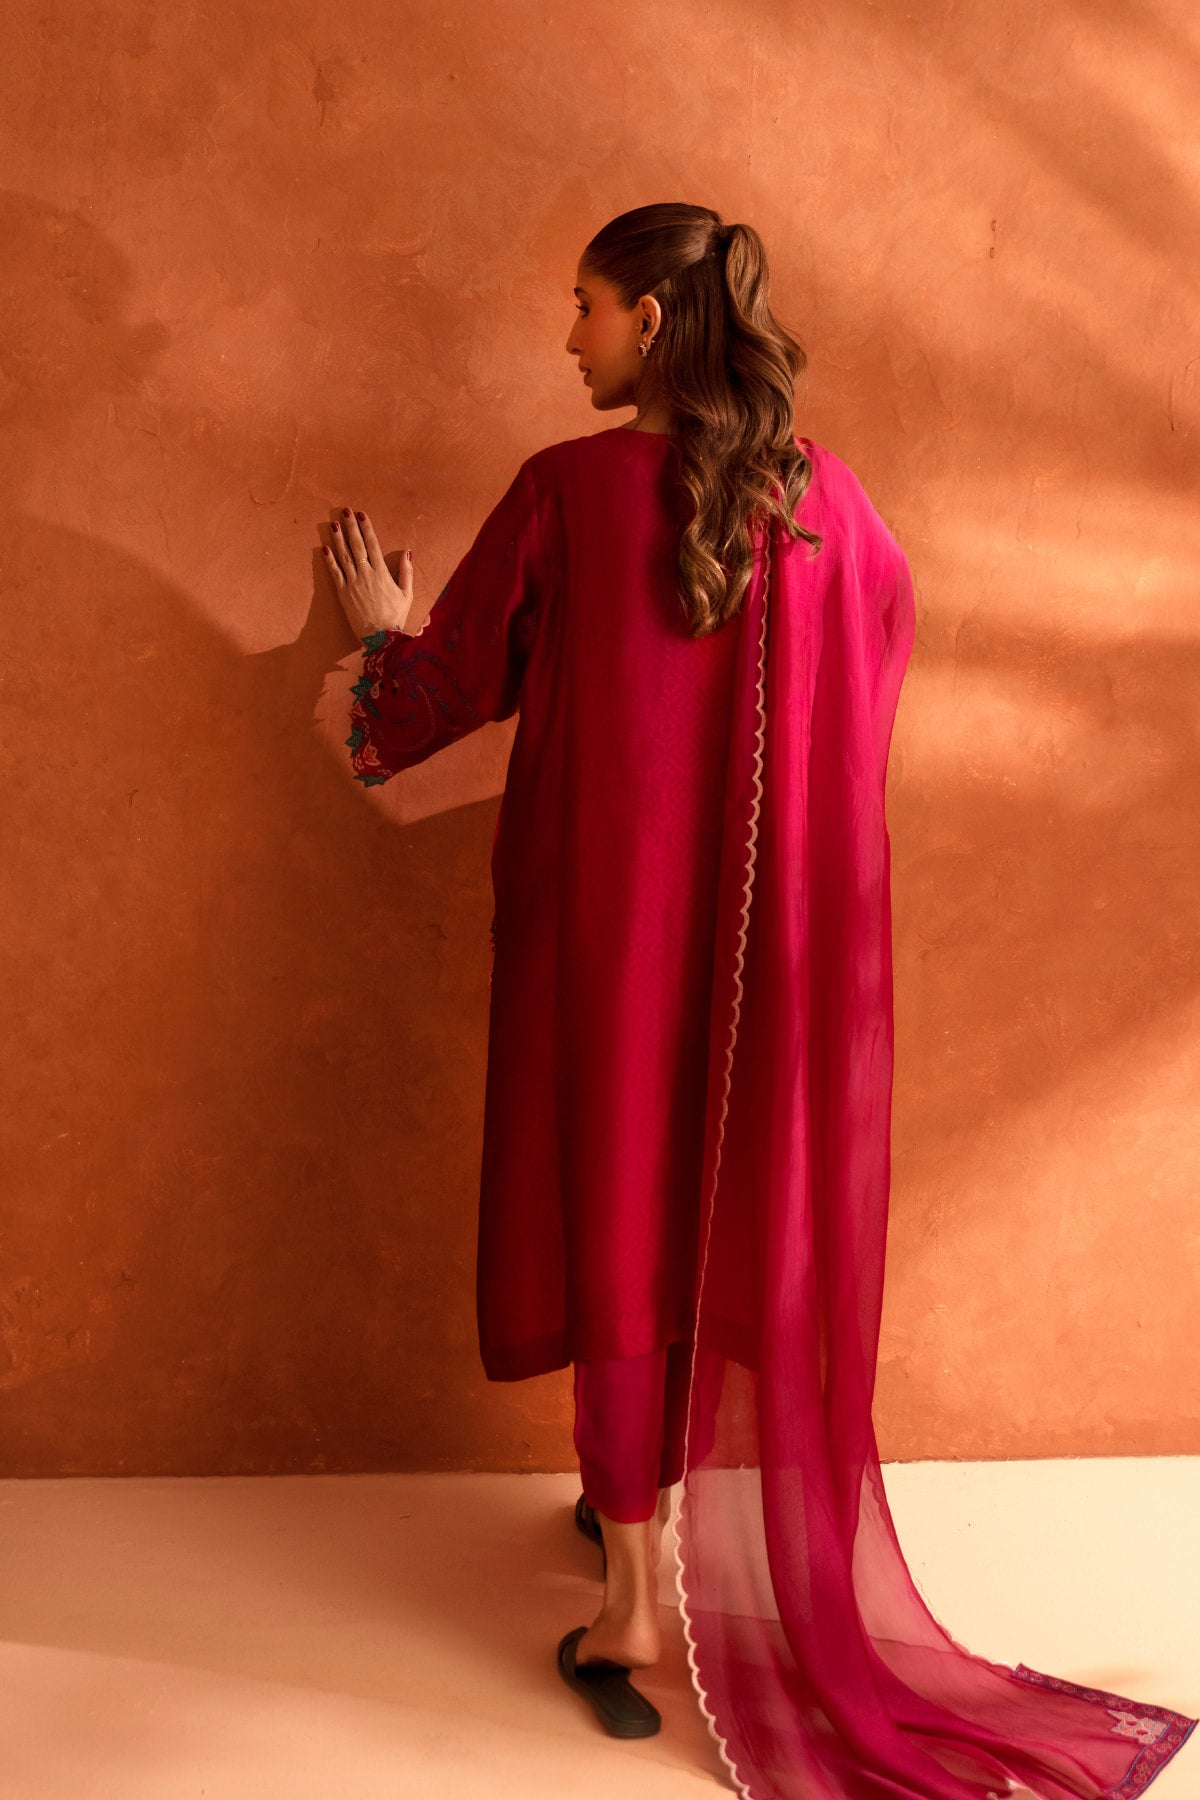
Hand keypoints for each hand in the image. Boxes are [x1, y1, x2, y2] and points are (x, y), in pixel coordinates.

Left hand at [322, 506, 413, 636]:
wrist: (381, 637)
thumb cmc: (395, 616)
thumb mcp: (407, 594)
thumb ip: (406, 572)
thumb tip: (407, 552)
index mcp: (382, 573)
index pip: (373, 545)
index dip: (367, 528)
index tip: (362, 515)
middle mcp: (366, 574)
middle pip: (357, 545)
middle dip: (351, 527)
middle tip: (345, 511)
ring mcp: (353, 583)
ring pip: (344, 556)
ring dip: (338, 539)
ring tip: (334, 524)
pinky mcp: (343, 594)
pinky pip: (335, 573)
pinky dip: (329, 560)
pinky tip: (325, 548)